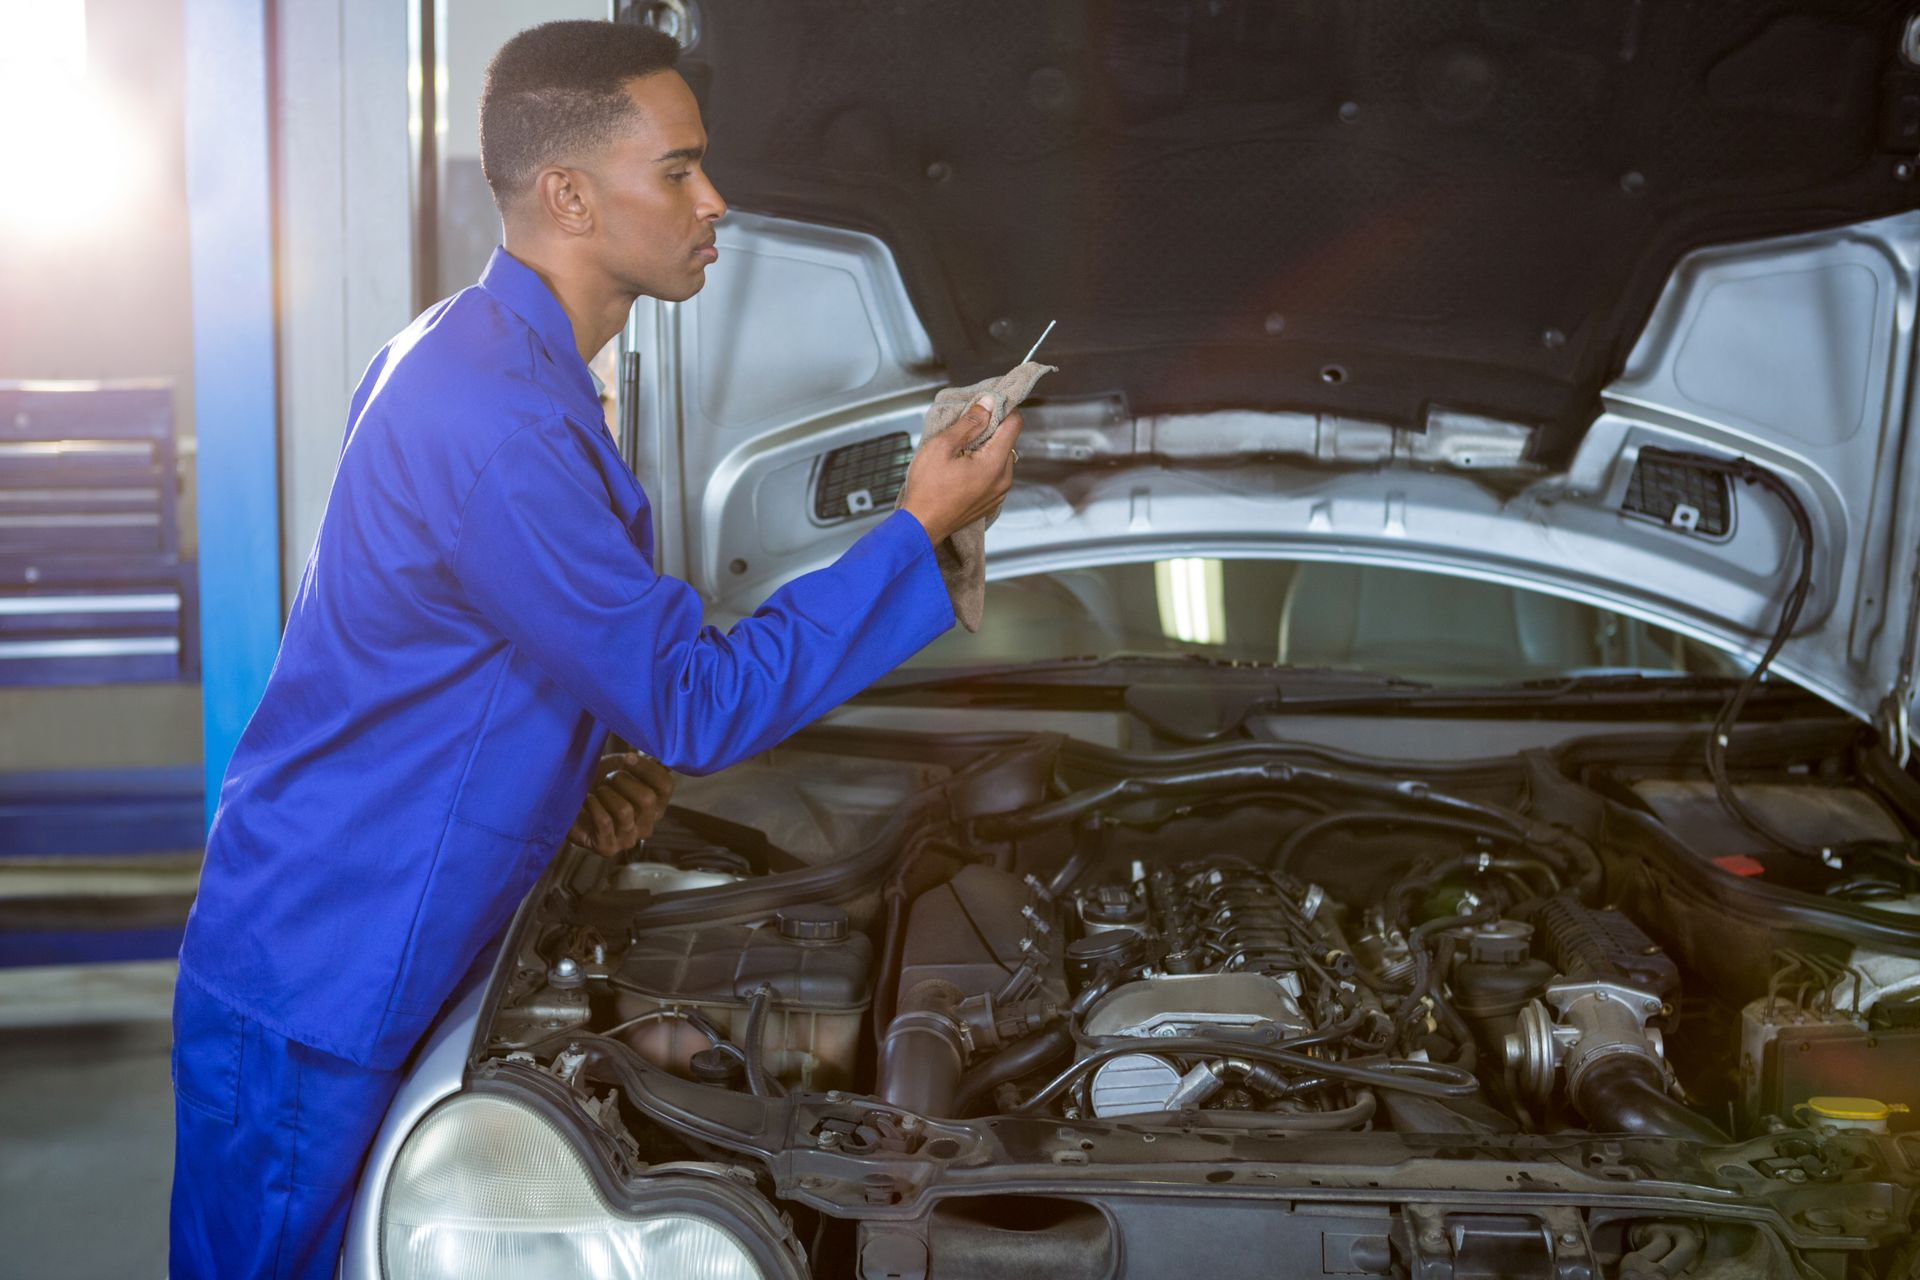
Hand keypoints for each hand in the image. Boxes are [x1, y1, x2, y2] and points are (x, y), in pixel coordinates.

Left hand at [567, 752, 673, 855]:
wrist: (566, 801)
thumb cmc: (598, 782)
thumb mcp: (623, 766)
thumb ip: (646, 763)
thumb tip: (662, 759)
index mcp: (657, 806)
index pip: (665, 786)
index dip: (647, 769)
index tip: (627, 758)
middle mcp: (647, 826)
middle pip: (647, 799)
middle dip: (622, 781)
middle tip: (607, 778)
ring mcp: (628, 839)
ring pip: (625, 811)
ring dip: (606, 794)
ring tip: (597, 791)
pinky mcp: (608, 848)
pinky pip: (605, 821)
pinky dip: (593, 804)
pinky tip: (587, 800)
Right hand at [898, 398, 1024, 545]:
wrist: (920, 526)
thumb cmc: (927, 490)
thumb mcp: (942, 446)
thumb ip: (969, 423)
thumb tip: (987, 404)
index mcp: (995, 463)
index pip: (1014, 423)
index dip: (1001, 408)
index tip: (986, 404)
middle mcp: (1003, 479)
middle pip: (1007, 440)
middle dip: (989, 430)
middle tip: (963, 430)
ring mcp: (999, 492)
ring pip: (1000, 457)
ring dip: (985, 448)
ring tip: (959, 452)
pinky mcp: (991, 501)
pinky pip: (994, 474)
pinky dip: (982, 466)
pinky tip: (961, 469)